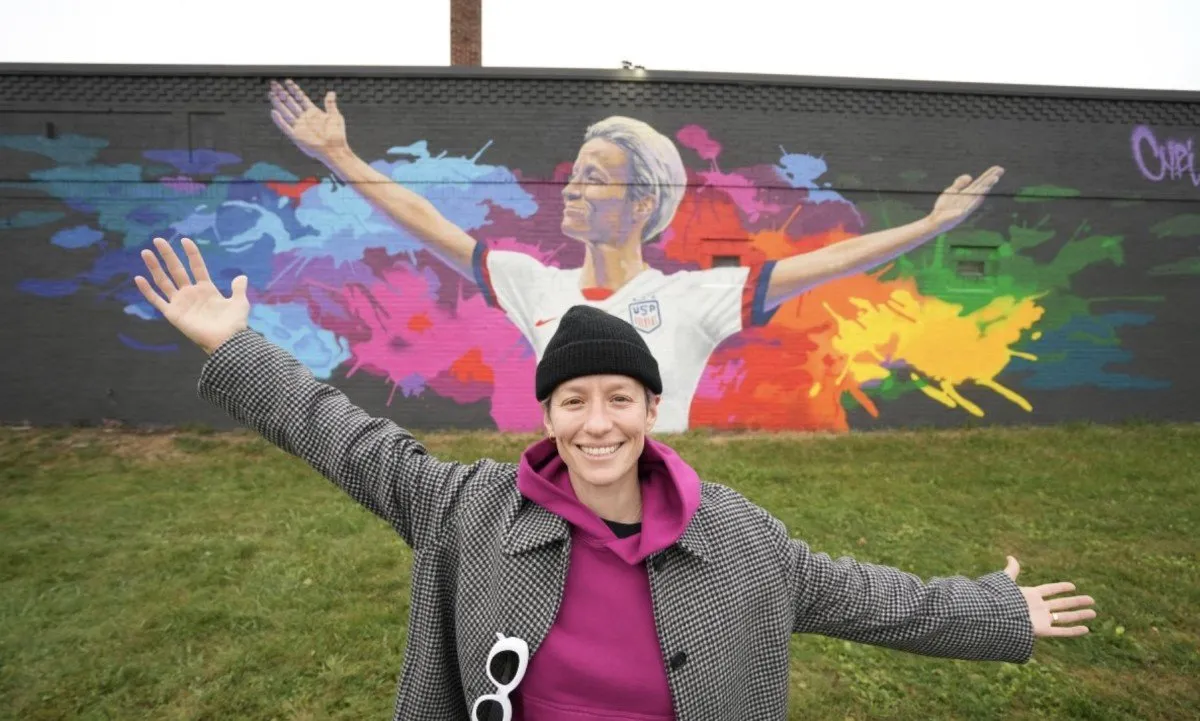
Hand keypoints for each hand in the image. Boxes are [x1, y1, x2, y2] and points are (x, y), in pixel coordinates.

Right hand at [134, 237, 249, 354]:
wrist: (226, 340)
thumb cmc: (234, 324)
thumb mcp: (239, 303)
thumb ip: (238, 289)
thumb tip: (242, 276)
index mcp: (207, 289)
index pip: (196, 266)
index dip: (191, 254)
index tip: (185, 240)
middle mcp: (191, 293)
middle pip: (176, 270)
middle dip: (167, 255)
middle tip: (158, 239)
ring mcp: (181, 303)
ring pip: (164, 281)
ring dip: (154, 267)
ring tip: (145, 252)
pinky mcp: (173, 314)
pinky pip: (157, 300)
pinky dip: (147, 290)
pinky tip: (139, 278)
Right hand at [269, 79, 349, 163]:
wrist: (335, 149)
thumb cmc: (337, 135)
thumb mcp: (335, 116)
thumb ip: (330, 104)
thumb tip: (331, 93)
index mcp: (313, 113)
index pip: (301, 98)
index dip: (294, 90)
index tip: (287, 81)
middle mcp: (304, 118)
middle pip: (290, 103)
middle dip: (282, 93)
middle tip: (274, 84)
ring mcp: (299, 127)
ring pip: (286, 112)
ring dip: (278, 103)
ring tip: (271, 94)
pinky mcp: (296, 136)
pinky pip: (285, 127)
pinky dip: (279, 120)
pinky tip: (273, 112)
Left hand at [926, 166, 1003, 232]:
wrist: (936, 220)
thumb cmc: (943, 207)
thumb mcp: (951, 191)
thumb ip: (960, 183)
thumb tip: (971, 177)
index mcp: (967, 193)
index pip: (980, 182)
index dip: (988, 175)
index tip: (997, 168)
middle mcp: (969, 199)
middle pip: (981, 187)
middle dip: (990, 179)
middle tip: (1001, 170)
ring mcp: (967, 206)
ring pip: (978, 195)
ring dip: (986, 187)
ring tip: (994, 179)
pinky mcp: (961, 214)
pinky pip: (970, 206)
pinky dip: (976, 200)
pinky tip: (982, 194)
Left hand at [1004, 556, 1095, 637]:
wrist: (996, 618)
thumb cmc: (999, 600)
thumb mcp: (1006, 582)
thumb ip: (1011, 570)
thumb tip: (1010, 556)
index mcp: (1030, 596)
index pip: (1049, 590)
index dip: (1060, 587)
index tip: (1073, 586)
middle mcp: (1038, 608)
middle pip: (1062, 604)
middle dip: (1076, 602)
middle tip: (1092, 599)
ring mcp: (1041, 619)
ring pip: (1065, 617)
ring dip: (1079, 615)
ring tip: (1093, 612)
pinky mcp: (1042, 631)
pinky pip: (1061, 631)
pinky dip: (1074, 631)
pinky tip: (1086, 629)